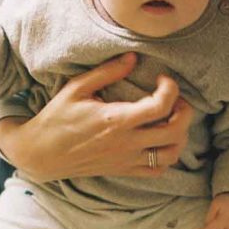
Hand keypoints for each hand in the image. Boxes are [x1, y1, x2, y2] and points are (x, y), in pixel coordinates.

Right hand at [0, 53, 193, 181]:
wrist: (42, 154)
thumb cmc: (57, 118)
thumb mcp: (77, 88)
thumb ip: (107, 72)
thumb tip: (133, 57)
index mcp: (117, 120)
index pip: (161, 106)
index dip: (171, 89)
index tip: (163, 79)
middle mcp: (127, 143)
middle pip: (175, 132)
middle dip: (185, 112)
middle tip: (176, 100)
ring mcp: (127, 160)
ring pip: (171, 154)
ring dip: (180, 136)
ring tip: (172, 120)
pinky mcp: (124, 170)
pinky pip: (157, 169)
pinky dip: (167, 156)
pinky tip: (160, 141)